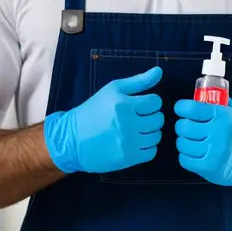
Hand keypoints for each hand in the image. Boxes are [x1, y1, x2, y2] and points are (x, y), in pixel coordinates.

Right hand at [44, 67, 164, 173]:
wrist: (72, 139)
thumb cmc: (93, 111)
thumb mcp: (113, 90)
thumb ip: (138, 81)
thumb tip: (159, 71)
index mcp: (123, 104)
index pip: (155, 102)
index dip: (151, 102)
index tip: (141, 105)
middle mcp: (127, 124)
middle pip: (158, 120)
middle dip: (151, 117)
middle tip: (138, 118)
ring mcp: (128, 143)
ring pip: (156, 136)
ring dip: (150, 132)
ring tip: (136, 130)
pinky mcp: (127, 159)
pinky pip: (151, 152)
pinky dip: (147, 147)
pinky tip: (135, 142)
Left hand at [173, 98, 231, 189]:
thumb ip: (219, 103)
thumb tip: (201, 96)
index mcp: (222, 116)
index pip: (191, 108)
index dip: (182, 107)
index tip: (181, 109)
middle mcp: (217, 133)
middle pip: (183, 127)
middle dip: (182, 126)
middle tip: (188, 128)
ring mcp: (213, 151)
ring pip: (182, 144)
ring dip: (185, 142)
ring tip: (193, 142)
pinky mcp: (208, 167)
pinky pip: (185, 160)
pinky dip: (187, 157)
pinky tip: (195, 154)